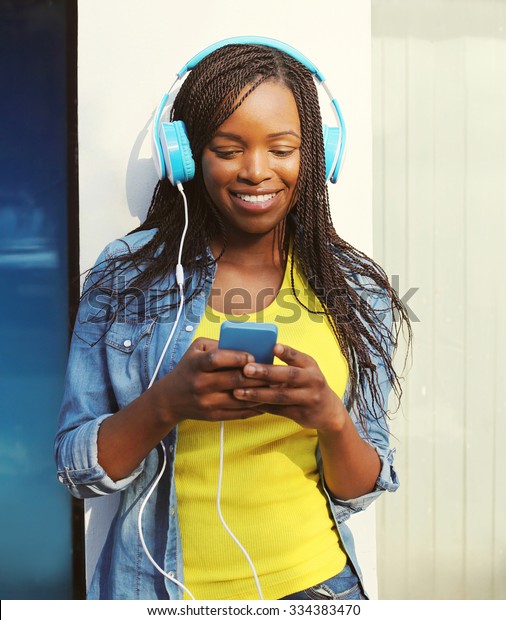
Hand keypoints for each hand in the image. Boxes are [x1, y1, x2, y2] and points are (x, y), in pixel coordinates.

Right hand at [151, 337, 267, 424]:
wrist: (170, 399)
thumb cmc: (189, 368)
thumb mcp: (196, 350)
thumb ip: (217, 344)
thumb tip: (245, 342)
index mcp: (196, 364)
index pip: (217, 359)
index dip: (236, 357)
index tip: (252, 356)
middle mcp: (200, 384)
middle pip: (233, 380)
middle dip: (256, 376)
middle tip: (273, 372)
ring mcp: (207, 402)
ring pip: (239, 398)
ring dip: (259, 393)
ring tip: (274, 387)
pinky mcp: (213, 416)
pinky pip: (238, 413)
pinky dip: (254, 408)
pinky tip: (265, 402)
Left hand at [232, 344, 346, 431]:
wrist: (328, 411)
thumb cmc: (308, 383)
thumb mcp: (305, 369)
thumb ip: (287, 362)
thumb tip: (256, 355)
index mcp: (310, 365)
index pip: (299, 357)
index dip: (287, 352)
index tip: (274, 347)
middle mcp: (312, 381)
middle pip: (288, 376)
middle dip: (266, 372)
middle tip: (246, 369)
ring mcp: (308, 399)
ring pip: (281, 396)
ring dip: (258, 394)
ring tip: (238, 392)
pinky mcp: (301, 414)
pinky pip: (278, 410)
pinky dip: (261, 407)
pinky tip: (246, 404)